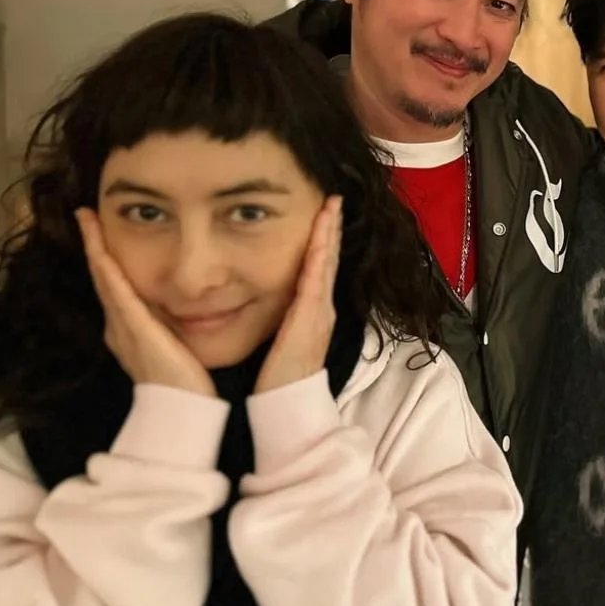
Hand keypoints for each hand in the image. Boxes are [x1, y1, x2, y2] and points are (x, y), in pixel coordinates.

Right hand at [75, 208, 215, 396]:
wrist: (183, 411)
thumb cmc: (188, 381)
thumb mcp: (177, 345)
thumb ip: (175, 326)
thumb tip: (191, 307)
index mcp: (131, 330)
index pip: (116, 285)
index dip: (107, 258)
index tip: (102, 231)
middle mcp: (120, 327)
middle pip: (104, 278)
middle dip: (95, 246)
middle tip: (86, 216)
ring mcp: (123, 328)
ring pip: (105, 280)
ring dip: (96, 249)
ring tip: (87, 221)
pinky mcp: (134, 330)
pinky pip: (117, 293)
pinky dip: (107, 269)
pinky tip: (102, 251)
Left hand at [255, 195, 343, 394]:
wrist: (289, 406)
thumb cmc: (281, 379)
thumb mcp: (284, 341)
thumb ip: (284, 320)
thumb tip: (270, 303)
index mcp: (315, 312)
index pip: (322, 267)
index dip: (325, 240)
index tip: (326, 214)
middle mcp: (322, 308)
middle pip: (330, 259)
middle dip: (332, 228)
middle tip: (334, 199)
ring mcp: (319, 313)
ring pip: (327, 265)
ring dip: (329, 235)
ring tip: (332, 208)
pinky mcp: (309, 321)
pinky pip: (316, 283)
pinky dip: (320, 259)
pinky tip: (320, 241)